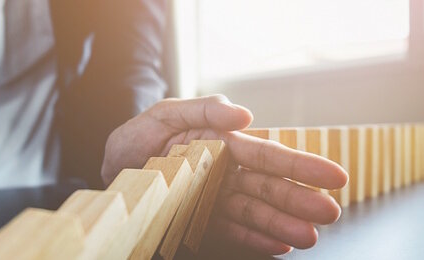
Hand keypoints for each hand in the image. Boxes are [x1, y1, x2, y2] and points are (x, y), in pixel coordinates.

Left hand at [101, 95, 346, 254]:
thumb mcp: (165, 114)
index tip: (334, 176)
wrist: (112, 167)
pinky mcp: (199, 219)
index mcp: (221, 142)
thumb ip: (203, 108)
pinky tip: (277, 245)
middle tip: (330, 213)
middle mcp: (223, 172)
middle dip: (298, 199)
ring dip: (280, 223)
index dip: (300, 165)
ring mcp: (213, 197)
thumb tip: (245, 115)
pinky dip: (252, 238)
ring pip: (253, 211)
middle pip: (266, 186)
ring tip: (308, 237)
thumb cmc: (139, 136)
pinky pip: (229, 229)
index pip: (265, 154)